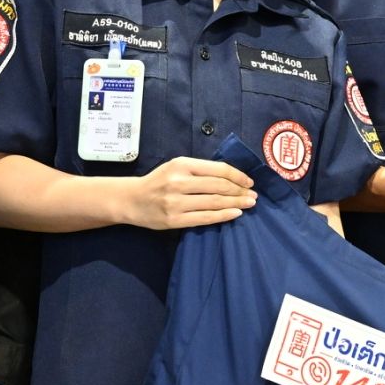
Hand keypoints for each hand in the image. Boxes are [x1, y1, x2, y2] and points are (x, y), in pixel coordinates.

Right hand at [119, 156, 256, 229]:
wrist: (132, 199)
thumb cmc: (158, 181)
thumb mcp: (176, 166)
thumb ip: (200, 169)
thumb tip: (232, 177)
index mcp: (182, 164)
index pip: (218, 169)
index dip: (238, 176)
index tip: (249, 181)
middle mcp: (179, 182)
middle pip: (219, 186)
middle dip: (240, 191)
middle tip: (253, 195)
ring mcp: (176, 202)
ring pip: (214, 202)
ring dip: (236, 203)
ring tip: (249, 204)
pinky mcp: (174, 220)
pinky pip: (205, 218)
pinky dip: (223, 215)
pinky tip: (235, 214)